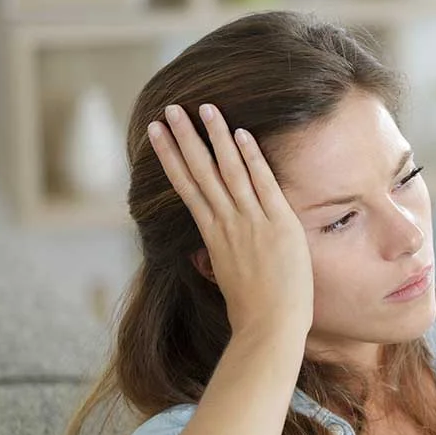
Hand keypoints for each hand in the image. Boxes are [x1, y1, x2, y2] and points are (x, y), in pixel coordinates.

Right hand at [148, 103, 313, 338]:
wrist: (270, 327)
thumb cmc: (252, 311)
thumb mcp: (228, 278)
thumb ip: (220, 257)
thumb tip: (212, 252)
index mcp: (212, 236)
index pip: (187, 187)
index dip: (171, 157)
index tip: (156, 134)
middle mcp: (226, 223)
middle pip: (200, 171)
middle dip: (184, 138)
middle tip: (170, 109)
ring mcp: (251, 222)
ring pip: (228, 170)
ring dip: (215, 137)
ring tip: (203, 108)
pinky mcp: (279, 224)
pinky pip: (263, 183)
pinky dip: (252, 158)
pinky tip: (241, 133)